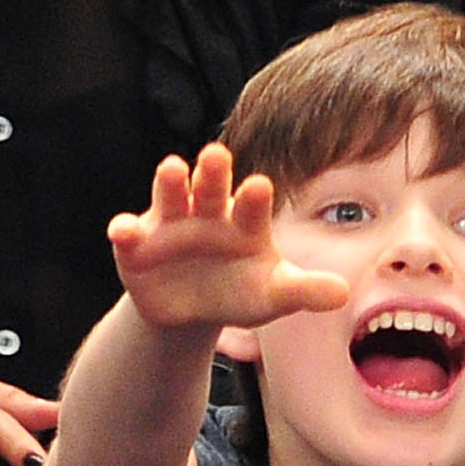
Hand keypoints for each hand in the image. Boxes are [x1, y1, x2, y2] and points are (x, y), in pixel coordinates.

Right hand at [106, 145, 348, 335]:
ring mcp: (170, 224)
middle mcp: (207, 213)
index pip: (252, 204)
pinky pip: (129, 233)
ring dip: (171, 183)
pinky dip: (124, 230)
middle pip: (211, 187)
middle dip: (214, 172)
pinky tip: (122, 231)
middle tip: (217, 155)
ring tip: (173, 169)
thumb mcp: (272, 295)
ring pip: (171, 196)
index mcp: (245, 221)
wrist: (192, 310)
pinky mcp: (137, 244)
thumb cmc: (239, 292)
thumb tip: (343, 294)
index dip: (255, 197)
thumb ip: (304, 291)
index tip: (260, 186)